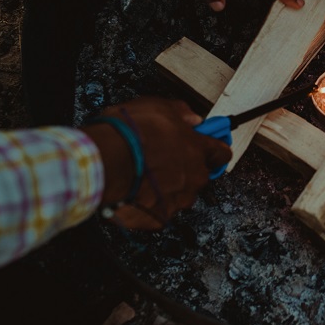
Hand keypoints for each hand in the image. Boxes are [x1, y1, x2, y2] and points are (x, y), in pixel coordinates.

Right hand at [81, 97, 231, 229]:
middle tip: (161, 159)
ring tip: (143, 176)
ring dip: (166, 187)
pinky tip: (134, 192)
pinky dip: (148, 204)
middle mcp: (193, 177)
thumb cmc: (129, 133)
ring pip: (179, 195)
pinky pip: (158, 211)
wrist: (104, 162)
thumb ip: (180, 113)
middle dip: (184, 169)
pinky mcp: (159, 217)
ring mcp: (177, 200)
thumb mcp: (158, 107)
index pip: (220, 153)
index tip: (210, 148)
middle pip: (198, 176)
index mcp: (197, 150)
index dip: (214, 150)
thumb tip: (191, 118)